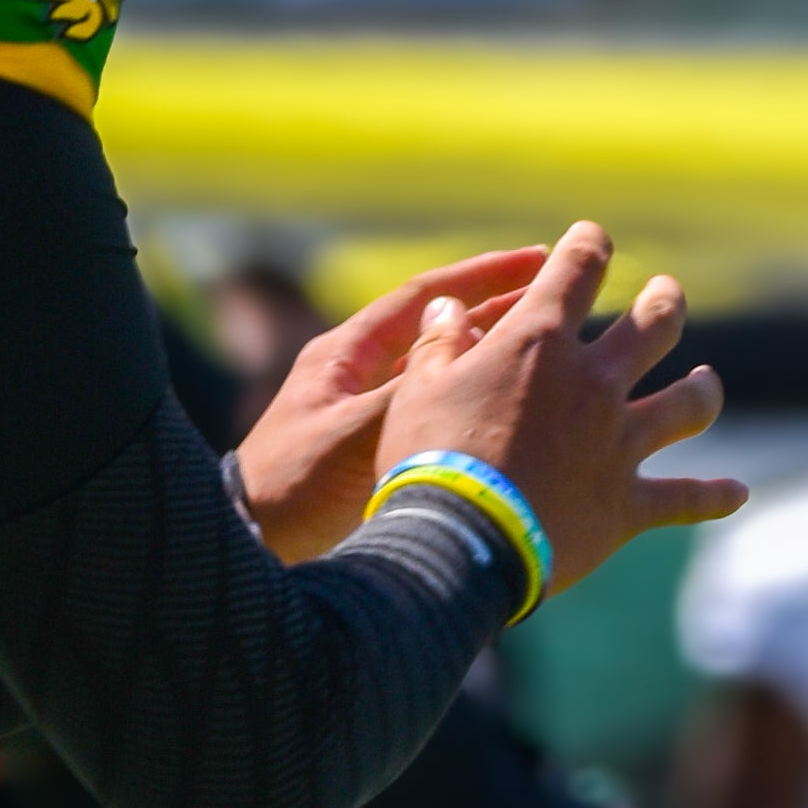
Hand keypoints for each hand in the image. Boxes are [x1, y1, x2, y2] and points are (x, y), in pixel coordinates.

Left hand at [231, 247, 543, 562]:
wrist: (249, 547)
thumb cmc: (290, 487)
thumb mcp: (354, 433)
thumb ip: (412, 395)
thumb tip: (475, 364)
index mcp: (345, 356)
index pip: (425, 297)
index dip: (483, 275)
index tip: (536, 260)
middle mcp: (357, 377)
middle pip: (439, 331)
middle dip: (497, 310)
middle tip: (558, 296)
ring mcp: (366, 416)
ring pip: (441, 374)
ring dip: (490, 358)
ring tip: (550, 348)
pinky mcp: (375, 456)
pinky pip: (436, 418)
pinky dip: (473, 406)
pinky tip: (515, 412)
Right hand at [385, 222, 739, 598]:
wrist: (460, 542)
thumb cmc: (427, 461)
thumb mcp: (415, 390)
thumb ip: (439, 344)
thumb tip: (447, 307)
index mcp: (539, 343)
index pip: (578, 268)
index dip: (589, 244)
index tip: (590, 238)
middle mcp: (594, 383)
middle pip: (655, 323)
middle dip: (664, 302)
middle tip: (664, 297)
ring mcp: (619, 443)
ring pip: (689, 404)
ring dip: (702, 390)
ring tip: (704, 382)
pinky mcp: (626, 503)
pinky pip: (684, 498)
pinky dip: (712, 497)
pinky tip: (737, 494)